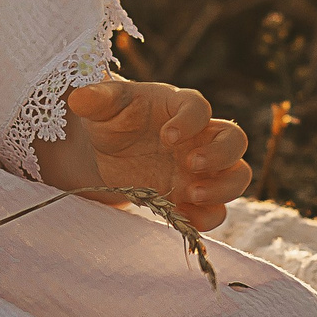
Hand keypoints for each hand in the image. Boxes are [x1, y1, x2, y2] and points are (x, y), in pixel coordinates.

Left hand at [61, 78, 251, 231]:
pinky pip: (216, 209)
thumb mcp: (103, 107)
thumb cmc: (114, 118)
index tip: (167, 136)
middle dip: (219, 155)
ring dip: (223, 188)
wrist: (110, 150)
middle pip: (234, 140)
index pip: (199, 107)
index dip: (190, 121)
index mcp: (180, 107)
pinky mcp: (194, 195)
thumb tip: (79, 99)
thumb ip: (96, 100)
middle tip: (188, 165)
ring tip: (191, 195)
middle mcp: (200, 136)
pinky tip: (183, 218)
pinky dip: (207, 217)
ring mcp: (202, 168)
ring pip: (237, 175)